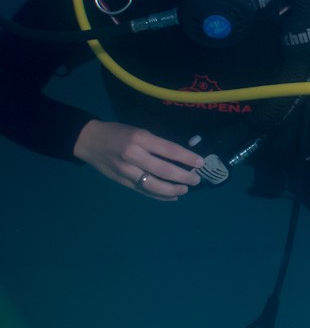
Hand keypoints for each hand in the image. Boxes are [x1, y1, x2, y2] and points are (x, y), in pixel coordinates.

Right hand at [74, 120, 203, 200]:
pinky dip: (159, 196)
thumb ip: (157, 143)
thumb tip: (181, 156)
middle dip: (183, 177)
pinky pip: (144, 191)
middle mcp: (133, 156)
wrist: (89, 141)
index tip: (201, 162)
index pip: (169, 149)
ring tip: (185, 190)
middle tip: (196, 180)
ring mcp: (126, 171)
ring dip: (172, 190)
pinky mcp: (122, 182)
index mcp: (140, 139)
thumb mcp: (140, 131)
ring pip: (153, 185)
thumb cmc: (119, 132)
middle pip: (163, 170)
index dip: (187, 157)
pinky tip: (171, 197)